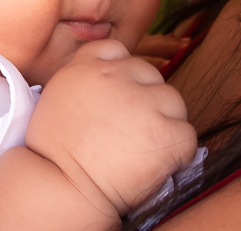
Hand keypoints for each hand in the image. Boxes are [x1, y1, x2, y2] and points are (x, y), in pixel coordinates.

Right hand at [26, 40, 197, 215]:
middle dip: (146, 101)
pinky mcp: (164, 133)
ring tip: (143, 150)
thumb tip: (113, 83)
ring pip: (173, 102)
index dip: (123, 76)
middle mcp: (117, 77)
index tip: (119, 100)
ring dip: (165, 123)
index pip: (117, 51)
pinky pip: (187, 135)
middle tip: (132, 133)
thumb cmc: (52, 155)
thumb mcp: (56, 99)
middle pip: (151, 76)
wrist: (59, 190)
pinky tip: (159, 165)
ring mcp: (143, 103)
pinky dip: (179, 153)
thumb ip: (84, 81)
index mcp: (86, 67)